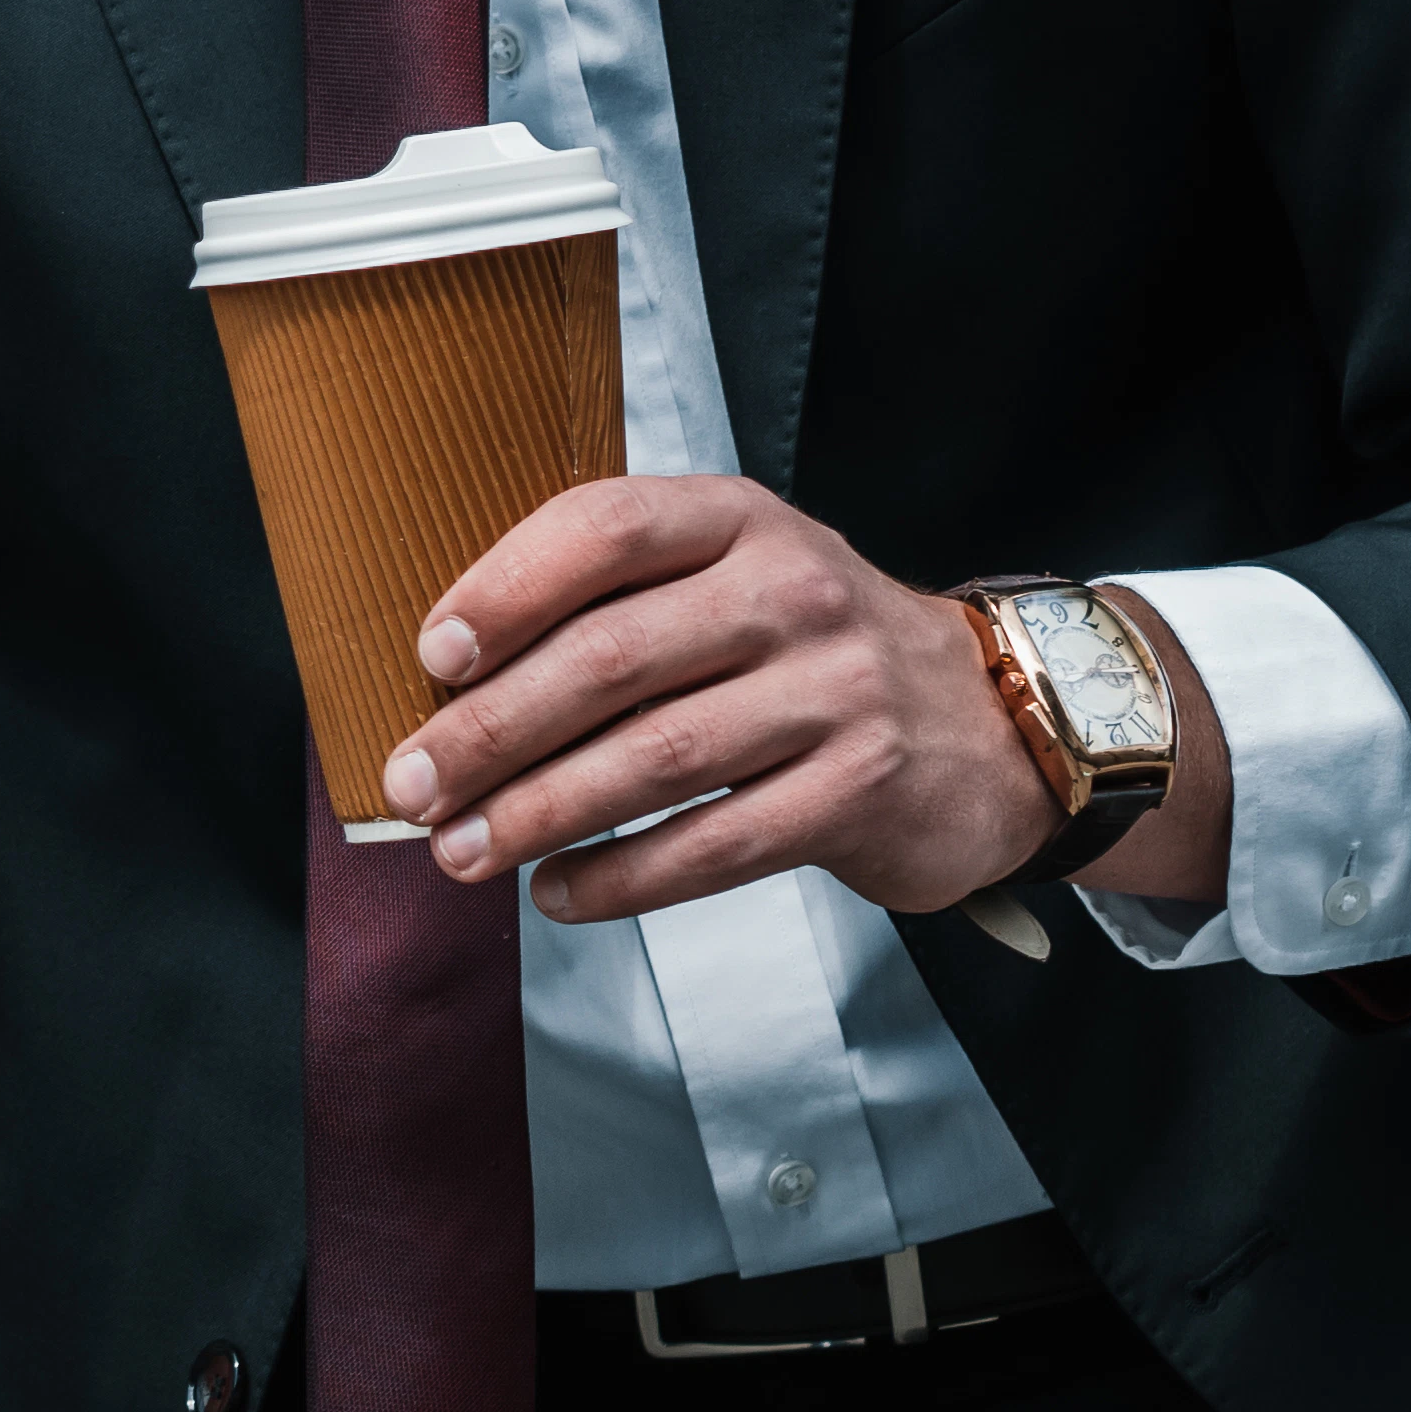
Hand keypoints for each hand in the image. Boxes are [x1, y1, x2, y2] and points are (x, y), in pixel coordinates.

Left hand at [376, 479, 1228, 925]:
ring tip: (460, 852)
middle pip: (610, 658)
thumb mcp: (734, 575)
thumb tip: (450, 680)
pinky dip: (620, 876)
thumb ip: (619, 597)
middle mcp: (792, 592)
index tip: (430, 656)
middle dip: (490, 730)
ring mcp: (835, 693)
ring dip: (537, 814)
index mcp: (740, 519)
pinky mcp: (860, 791)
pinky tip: (559, 892)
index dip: (506, 588)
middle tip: (413, 785)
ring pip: (653, 759)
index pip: (606, 527)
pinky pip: (713, 845)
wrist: (997, 722)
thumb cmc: (810, 650)